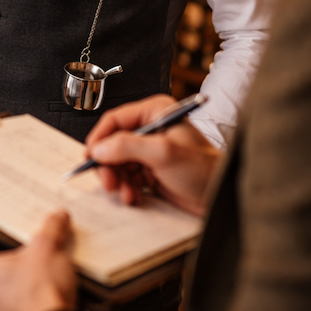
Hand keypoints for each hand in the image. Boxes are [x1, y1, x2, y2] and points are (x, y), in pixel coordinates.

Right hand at [84, 95, 221, 216]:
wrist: (221, 199)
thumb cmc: (204, 169)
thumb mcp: (164, 153)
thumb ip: (127, 146)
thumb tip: (98, 149)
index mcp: (155, 112)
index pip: (116, 119)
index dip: (99, 137)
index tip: (90, 157)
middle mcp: (151, 128)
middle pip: (113, 143)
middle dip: (108, 164)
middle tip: (108, 182)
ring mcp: (150, 151)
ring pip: (117, 162)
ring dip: (117, 179)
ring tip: (124, 193)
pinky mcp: (151, 171)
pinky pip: (127, 177)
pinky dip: (125, 188)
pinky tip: (133, 197)